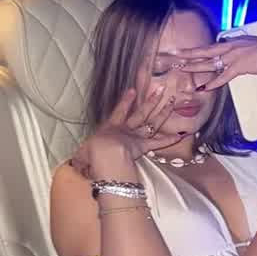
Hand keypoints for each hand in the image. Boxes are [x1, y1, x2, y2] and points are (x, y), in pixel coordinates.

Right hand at [70, 87, 184, 177]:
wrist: (104, 155)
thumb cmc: (91, 154)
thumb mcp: (82, 156)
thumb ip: (81, 160)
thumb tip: (76, 165)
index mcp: (109, 128)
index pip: (119, 111)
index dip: (125, 101)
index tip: (132, 90)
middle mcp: (125, 129)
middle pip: (141, 112)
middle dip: (151, 101)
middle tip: (161, 90)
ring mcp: (136, 136)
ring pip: (152, 123)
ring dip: (163, 113)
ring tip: (172, 102)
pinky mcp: (143, 147)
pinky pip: (158, 143)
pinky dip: (169, 139)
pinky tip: (180, 135)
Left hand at [171, 34, 256, 90]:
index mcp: (237, 41)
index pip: (213, 46)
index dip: (199, 50)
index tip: (187, 52)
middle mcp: (233, 46)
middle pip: (205, 51)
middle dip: (188, 54)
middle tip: (174, 56)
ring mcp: (235, 56)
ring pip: (210, 63)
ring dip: (195, 67)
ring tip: (181, 69)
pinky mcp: (240, 66)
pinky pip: (223, 76)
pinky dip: (214, 83)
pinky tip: (204, 88)